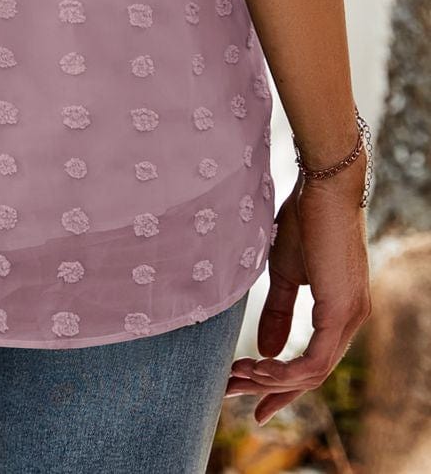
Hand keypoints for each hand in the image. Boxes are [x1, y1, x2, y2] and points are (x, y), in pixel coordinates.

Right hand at [224, 163, 370, 423]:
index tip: (251, 397)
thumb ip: (278, 312)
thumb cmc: (305, 219)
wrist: (322, 186)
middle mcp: (352, 320)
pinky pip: (316, 361)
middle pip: (312, 375)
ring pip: (313, 373)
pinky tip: (258, 367)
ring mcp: (350, 318)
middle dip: (270, 390)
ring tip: (236, 377)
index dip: (281, 384)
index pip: (314, 362)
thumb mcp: (285, 272)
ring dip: (272, 381)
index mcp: (340, 311)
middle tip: (231, 393)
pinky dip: (286, 371)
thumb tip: (266, 350)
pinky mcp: (341, 312)